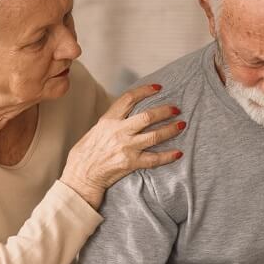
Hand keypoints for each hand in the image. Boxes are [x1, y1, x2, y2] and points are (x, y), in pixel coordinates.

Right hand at [61, 83, 184, 208]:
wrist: (81, 175)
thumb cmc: (86, 153)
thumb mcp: (96, 130)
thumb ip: (112, 122)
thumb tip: (126, 114)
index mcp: (109, 120)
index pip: (129, 99)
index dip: (145, 91)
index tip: (157, 87)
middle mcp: (119, 131)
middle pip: (147, 117)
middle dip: (165, 111)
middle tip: (176, 108)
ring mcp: (126, 147)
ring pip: (154, 136)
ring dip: (171, 129)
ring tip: (181, 124)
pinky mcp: (131, 163)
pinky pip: (154, 159)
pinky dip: (168, 156)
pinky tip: (178, 153)